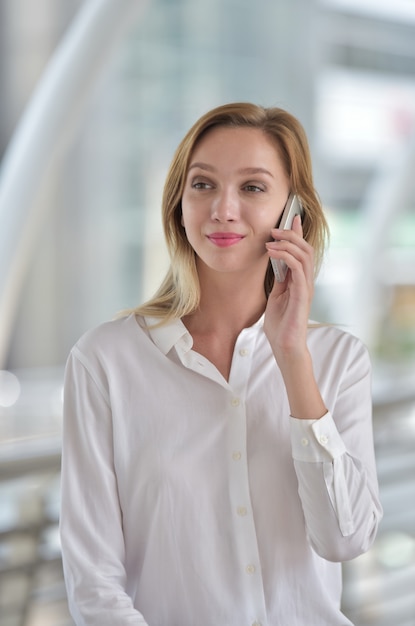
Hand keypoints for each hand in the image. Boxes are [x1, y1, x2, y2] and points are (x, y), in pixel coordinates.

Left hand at [264, 215, 314, 361]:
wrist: (284, 346)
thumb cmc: (280, 325)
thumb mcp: (276, 297)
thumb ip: (280, 280)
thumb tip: (276, 263)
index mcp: (300, 281)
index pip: (302, 252)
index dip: (298, 234)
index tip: (291, 218)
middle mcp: (306, 281)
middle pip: (306, 249)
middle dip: (291, 234)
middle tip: (275, 228)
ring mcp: (306, 287)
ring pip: (304, 255)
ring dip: (288, 243)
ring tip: (271, 239)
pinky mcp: (303, 294)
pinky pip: (298, 268)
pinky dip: (285, 256)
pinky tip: (272, 252)